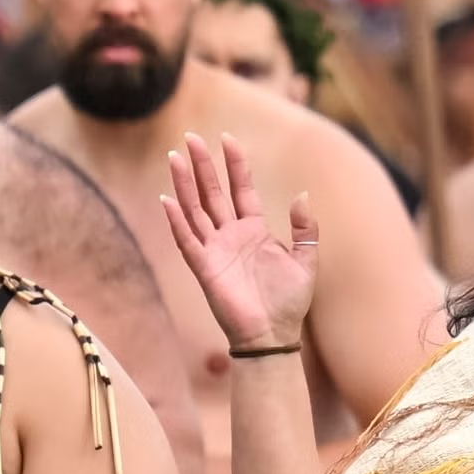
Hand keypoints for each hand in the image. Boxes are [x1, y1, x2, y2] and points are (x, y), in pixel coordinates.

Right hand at [159, 135, 318, 355]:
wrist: (274, 335)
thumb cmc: (289, 303)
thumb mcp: (306, 260)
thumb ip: (305, 228)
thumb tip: (302, 194)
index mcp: (253, 230)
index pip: (240, 188)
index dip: (235, 164)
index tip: (228, 139)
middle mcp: (230, 236)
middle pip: (212, 193)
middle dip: (202, 165)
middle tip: (190, 138)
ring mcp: (215, 251)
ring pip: (195, 210)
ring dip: (184, 185)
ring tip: (175, 159)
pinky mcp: (205, 269)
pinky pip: (187, 241)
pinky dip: (177, 221)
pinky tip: (167, 200)